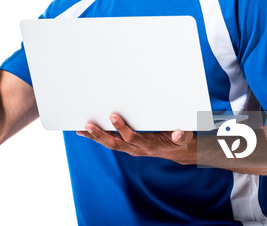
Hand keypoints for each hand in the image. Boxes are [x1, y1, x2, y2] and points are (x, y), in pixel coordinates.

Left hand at [77, 113, 195, 164]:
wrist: (178, 151)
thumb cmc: (179, 140)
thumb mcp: (184, 137)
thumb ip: (181, 135)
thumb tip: (177, 133)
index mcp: (149, 144)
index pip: (132, 137)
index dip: (122, 128)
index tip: (113, 116)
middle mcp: (137, 148)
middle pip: (115, 143)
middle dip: (100, 135)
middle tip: (88, 125)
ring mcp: (131, 148)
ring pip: (110, 144)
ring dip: (95, 137)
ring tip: (81, 130)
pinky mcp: (128, 146)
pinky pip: (110, 143)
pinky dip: (98, 138)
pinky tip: (86, 132)